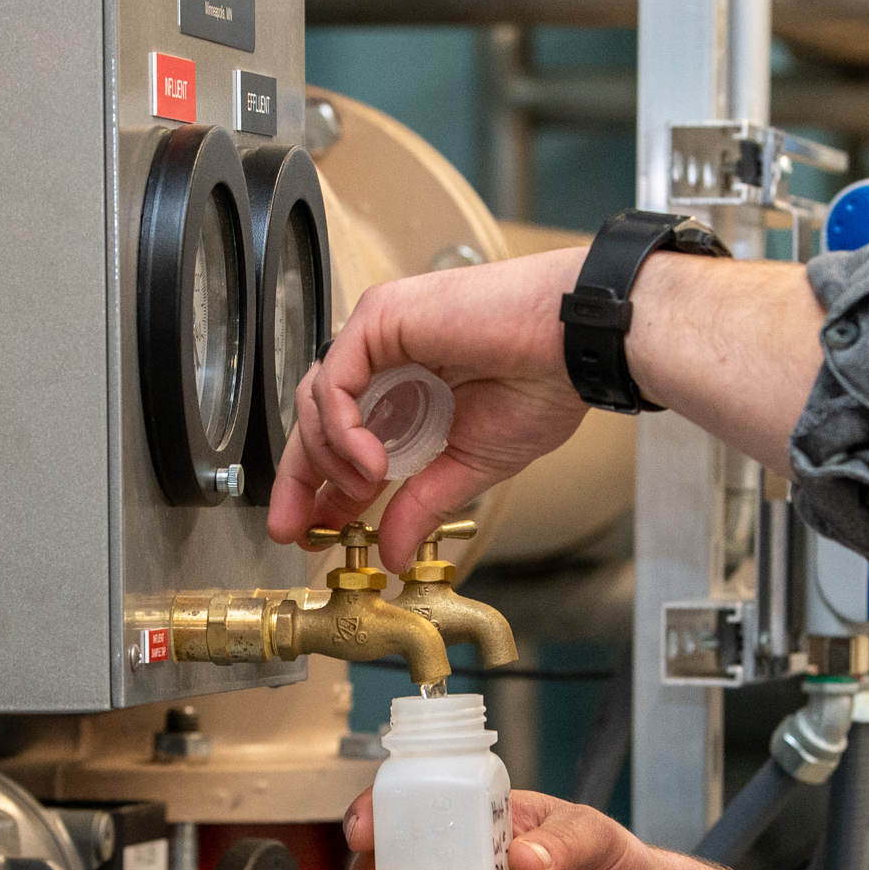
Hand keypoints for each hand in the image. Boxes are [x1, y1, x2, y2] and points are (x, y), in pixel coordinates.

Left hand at [271, 248, 590, 569]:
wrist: (574, 350)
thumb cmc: (541, 386)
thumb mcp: (468, 466)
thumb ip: (420, 503)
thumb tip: (391, 552)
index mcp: (408, 393)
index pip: (341, 439)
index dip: (320, 488)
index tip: (311, 533)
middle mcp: (387, 361)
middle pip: (315, 418)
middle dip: (299, 478)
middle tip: (294, 527)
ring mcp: (380, 336)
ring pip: (317, 400)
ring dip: (331, 456)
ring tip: (366, 485)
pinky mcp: (380, 317)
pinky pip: (334, 379)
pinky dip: (342, 428)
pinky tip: (370, 461)